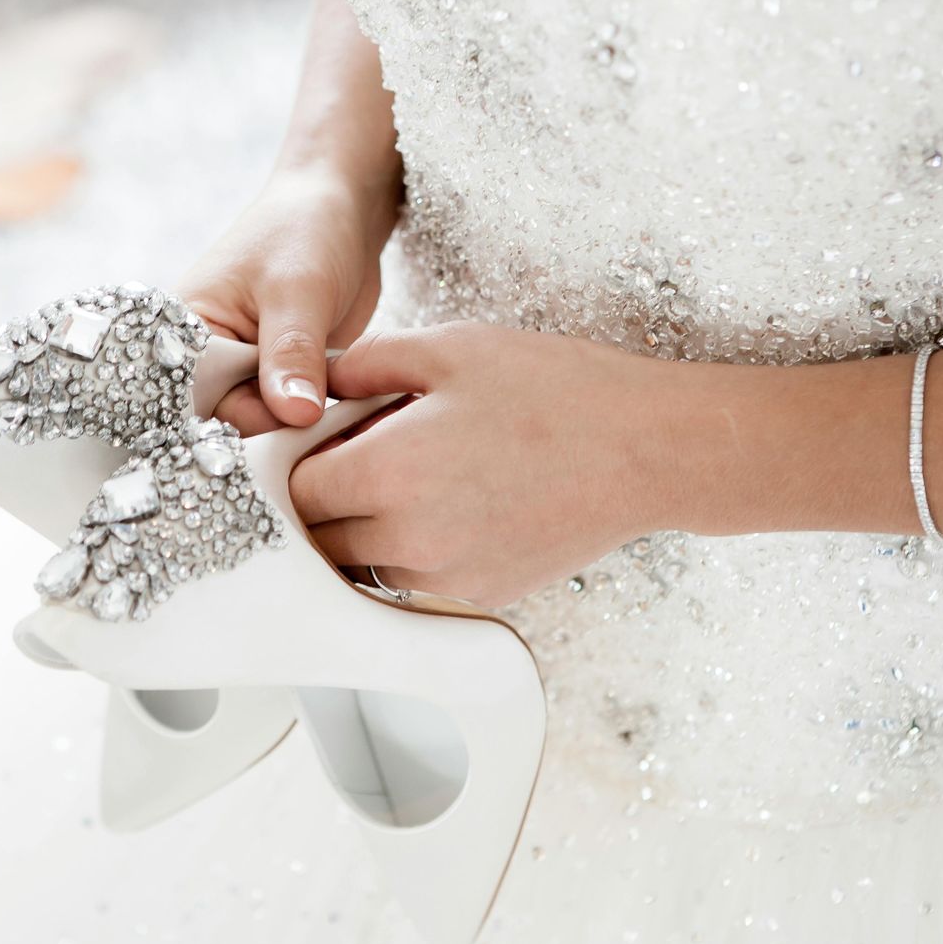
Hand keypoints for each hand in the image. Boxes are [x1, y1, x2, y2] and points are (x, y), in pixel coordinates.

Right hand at [179, 166, 394, 432]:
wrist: (342, 210)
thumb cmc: (305, 230)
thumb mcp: (298, 290)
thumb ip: (292, 353)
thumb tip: (295, 415)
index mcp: (186, 327)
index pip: (195, 396)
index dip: (236, 419)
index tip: (288, 425)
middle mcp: (208, 355)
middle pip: (227, 418)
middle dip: (272, 427)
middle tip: (320, 422)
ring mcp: (245, 368)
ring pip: (263, 422)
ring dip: (298, 425)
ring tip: (336, 414)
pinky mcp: (279, 375)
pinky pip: (290, 412)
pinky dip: (314, 416)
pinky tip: (342, 412)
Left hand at [290, 322, 687, 606]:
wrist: (647, 452)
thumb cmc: (556, 391)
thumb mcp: (452, 349)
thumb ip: (366, 364)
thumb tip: (316, 383)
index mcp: (389, 472)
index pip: (295, 489)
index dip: (300, 458)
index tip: (321, 434)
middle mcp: (408, 539)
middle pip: (319, 537)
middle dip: (326, 496)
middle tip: (362, 450)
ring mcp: (444, 576)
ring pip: (361, 564)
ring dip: (363, 527)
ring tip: (411, 473)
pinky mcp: (478, 595)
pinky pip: (412, 580)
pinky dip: (409, 548)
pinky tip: (451, 499)